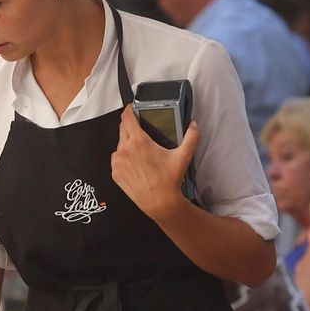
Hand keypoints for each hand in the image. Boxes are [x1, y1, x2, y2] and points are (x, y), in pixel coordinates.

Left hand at [110, 105, 197, 221]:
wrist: (159, 202)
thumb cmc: (169, 180)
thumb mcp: (183, 156)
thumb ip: (191, 137)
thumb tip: (193, 125)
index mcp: (138, 142)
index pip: (127, 118)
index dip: (128, 110)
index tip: (131, 108)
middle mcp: (124, 150)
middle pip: (122, 128)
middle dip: (130, 125)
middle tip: (139, 128)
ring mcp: (118, 162)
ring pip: (119, 144)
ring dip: (127, 142)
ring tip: (140, 149)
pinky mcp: (115, 172)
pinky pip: (116, 158)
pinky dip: (123, 157)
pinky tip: (134, 162)